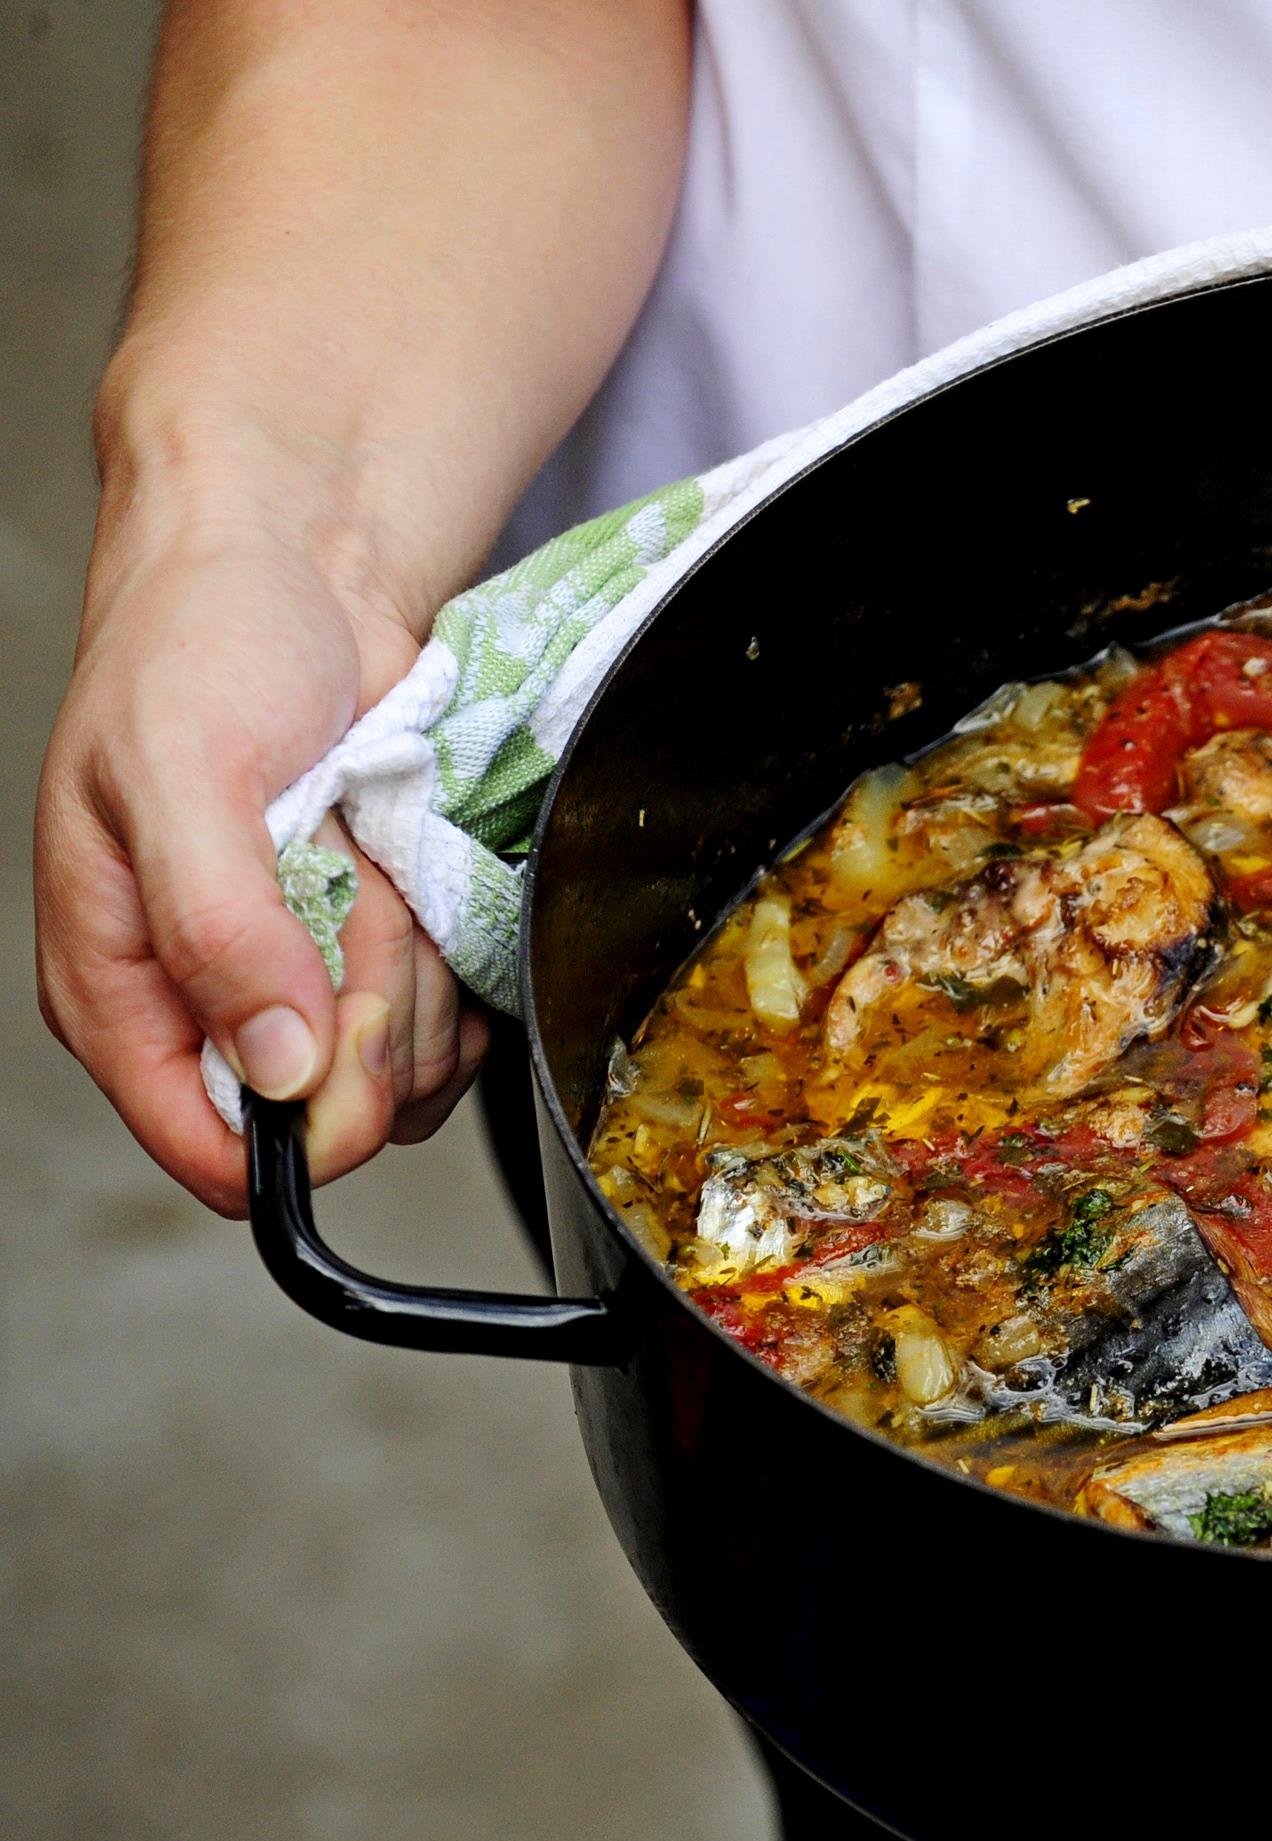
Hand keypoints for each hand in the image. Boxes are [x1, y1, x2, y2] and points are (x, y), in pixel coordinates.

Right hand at [36, 462, 486, 1215]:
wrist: (300, 571)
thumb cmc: (201, 650)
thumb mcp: (183, 773)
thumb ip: (219, 926)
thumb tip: (275, 1065)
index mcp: (122, 987)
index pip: (207, 1148)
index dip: (294, 1123)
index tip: (336, 1023)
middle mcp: (216, 1008)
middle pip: (339, 1113)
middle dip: (371, 996)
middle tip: (342, 871)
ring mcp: (313, 987)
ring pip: (411, 1067)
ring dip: (416, 952)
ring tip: (359, 840)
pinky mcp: (389, 956)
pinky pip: (459, 1016)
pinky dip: (456, 939)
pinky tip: (406, 857)